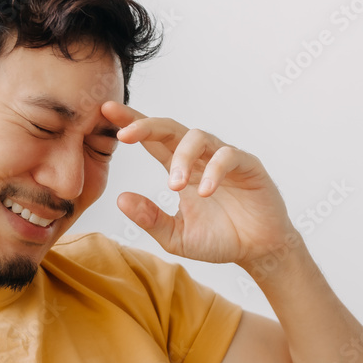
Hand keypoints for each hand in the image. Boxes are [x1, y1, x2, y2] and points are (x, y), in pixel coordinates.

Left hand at [102, 101, 296, 267]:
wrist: (257, 250)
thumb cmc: (218, 239)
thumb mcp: (176, 236)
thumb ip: (150, 218)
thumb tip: (120, 198)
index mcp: (179, 169)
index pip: (152, 140)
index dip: (131, 124)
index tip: (105, 112)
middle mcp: (200, 158)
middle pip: (170, 129)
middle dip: (146, 126)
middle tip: (125, 135)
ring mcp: (224, 158)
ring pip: (198, 137)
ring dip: (181, 158)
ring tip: (173, 185)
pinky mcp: (248, 166)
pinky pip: (228, 157)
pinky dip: (214, 171)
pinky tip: (204, 192)